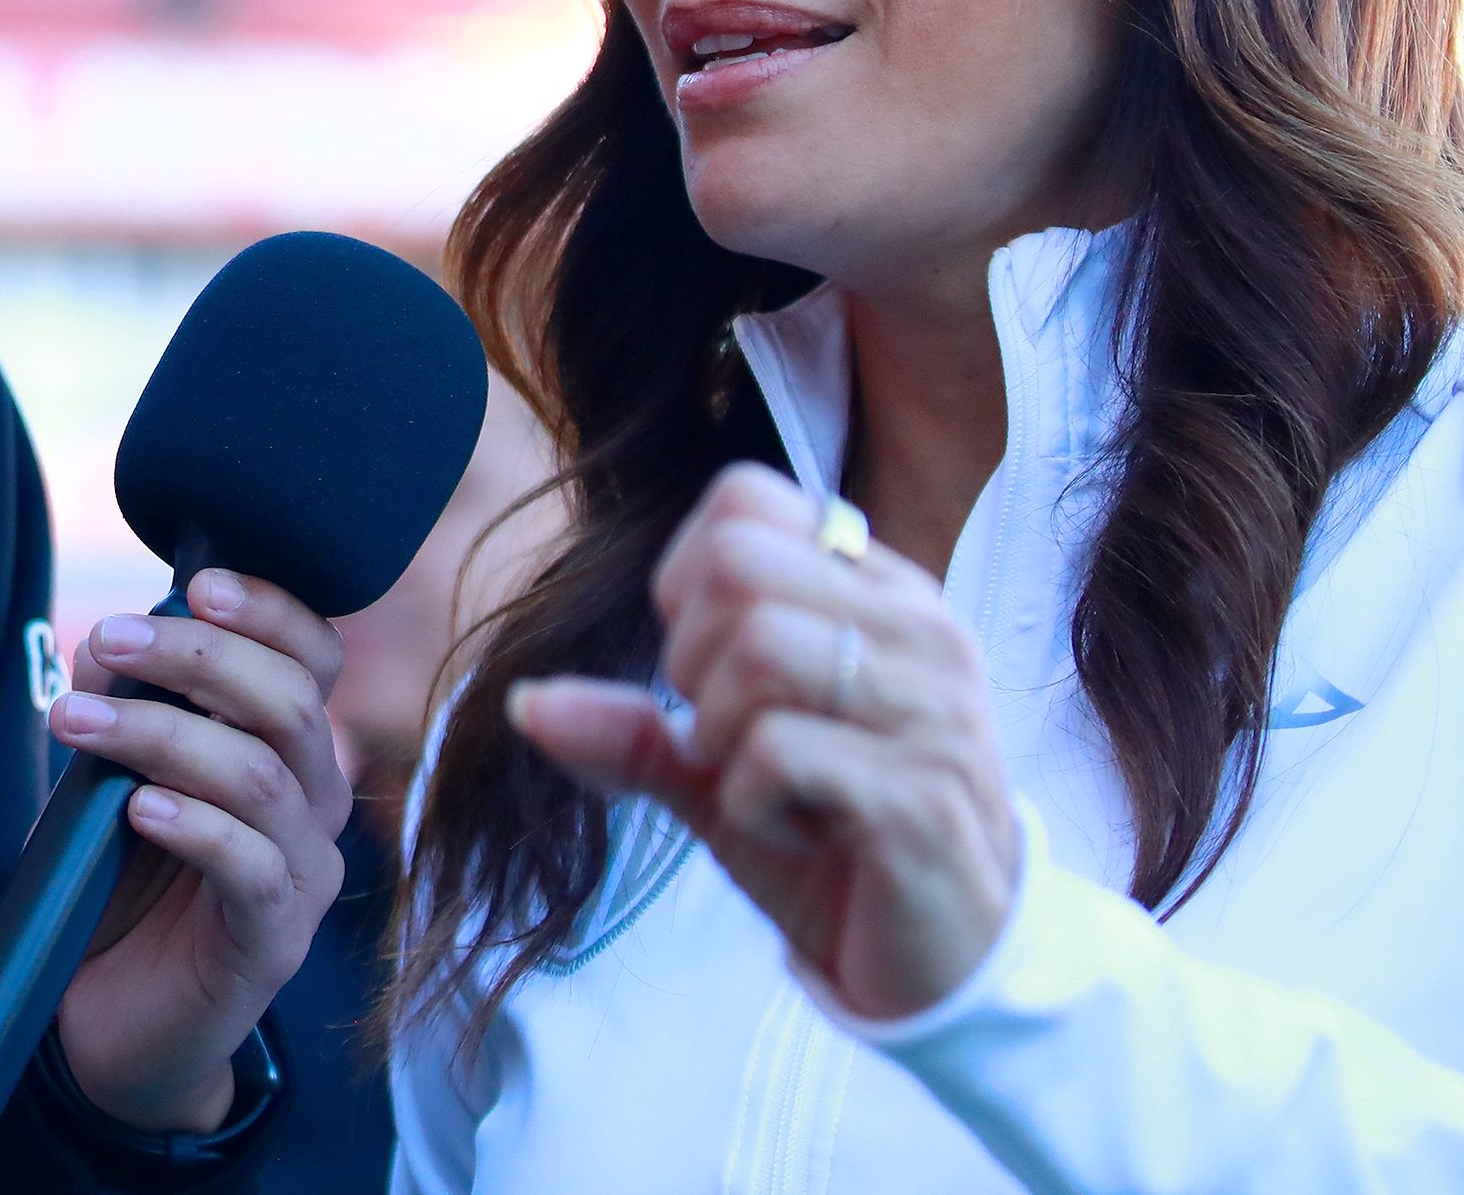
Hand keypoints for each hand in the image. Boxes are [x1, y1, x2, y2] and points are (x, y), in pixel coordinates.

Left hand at [46, 568, 350, 1131]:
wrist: (112, 1020)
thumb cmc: (122, 883)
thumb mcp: (118, 776)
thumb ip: (127, 711)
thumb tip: (109, 643)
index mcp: (290, 748)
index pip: (316, 657)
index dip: (271, 610)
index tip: (197, 583)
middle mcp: (315, 803)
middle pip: (291, 702)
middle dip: (197, 657)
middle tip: (105, 642)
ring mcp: (302, 876)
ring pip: (260, 775)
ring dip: (161, 735)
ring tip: (76, 723)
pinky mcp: (273, 942)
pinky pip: (251, 867)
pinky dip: (193, 825)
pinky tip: (136, 808)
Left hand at [508, 463, 1018, 1020]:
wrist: (942, 963)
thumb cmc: (835, 843)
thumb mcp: (719, 771)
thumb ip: (631, 728)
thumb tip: (521, 704)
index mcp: (880, 592)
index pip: (745, 500)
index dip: (684, 578)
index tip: (706, 666)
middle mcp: (919, 629)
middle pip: (737, 564)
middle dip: (691, 661)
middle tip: (726, 735)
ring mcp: (932, 707)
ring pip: (759, 648)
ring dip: (720, 736)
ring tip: (764, 785)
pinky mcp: (922, 794)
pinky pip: (776, 753)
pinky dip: (750, 804)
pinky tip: (797, 831)